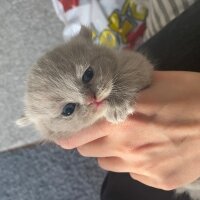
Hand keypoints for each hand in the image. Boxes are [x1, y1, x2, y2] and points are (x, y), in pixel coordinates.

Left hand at [57, 71, 199, 189]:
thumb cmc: (189, 94)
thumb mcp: (153, 83)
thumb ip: (124, 90)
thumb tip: (105, 96)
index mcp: (121, 118)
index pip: (79, 133)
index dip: (69, 133)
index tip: (65, 133)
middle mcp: (126, 145)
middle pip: (87, 150)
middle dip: (89, 140)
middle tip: (100, 130)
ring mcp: (142, 166)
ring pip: (106, 163)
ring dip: (109, 152)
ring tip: (125, 140)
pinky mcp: (158, 180)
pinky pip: (131, 173)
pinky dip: (131, 163)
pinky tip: (148, 151)